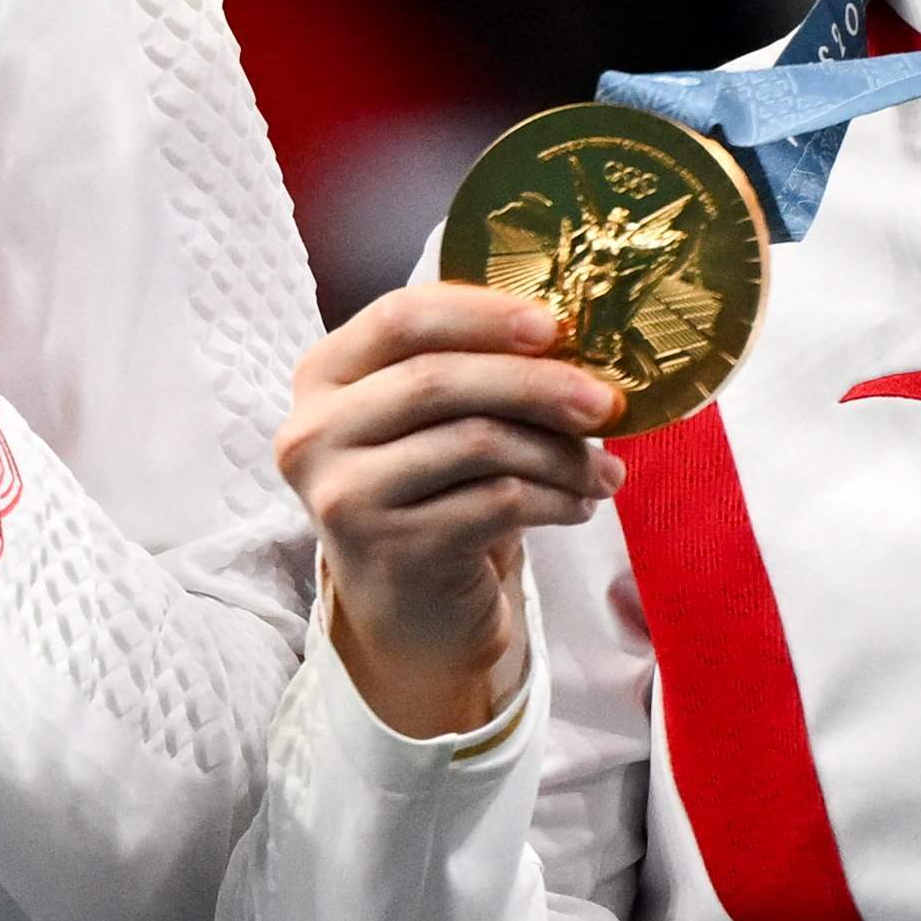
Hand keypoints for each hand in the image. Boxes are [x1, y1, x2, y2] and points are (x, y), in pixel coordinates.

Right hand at [278, 285, 624, 741]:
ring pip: (475, 442)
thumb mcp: (428, 418)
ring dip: (558, 453)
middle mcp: (315, 433)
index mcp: (323, 376)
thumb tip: (573, 340)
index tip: (554, 325)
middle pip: (438, 379)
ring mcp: (346, 496)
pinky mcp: (391, 551)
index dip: (481, 313)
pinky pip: (496, 503)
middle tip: (606, 402)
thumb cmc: (430, 489)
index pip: (400, 317)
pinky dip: (554, 499)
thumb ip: (472, 365)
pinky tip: (577, 505)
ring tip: (602, 470)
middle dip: (536, 385)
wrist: (409, 608)